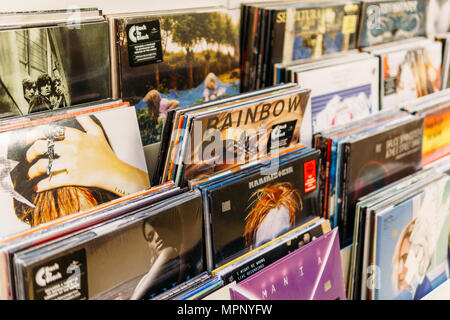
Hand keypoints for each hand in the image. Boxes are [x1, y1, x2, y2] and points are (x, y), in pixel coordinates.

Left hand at [26, 116, 149, 195]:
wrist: (115, 172)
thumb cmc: (106, 155)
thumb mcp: (98, 134)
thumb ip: (87, 122)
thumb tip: (79, 114)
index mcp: (76, 137)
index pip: (50, 131)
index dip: (35, 134)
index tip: (30, 140)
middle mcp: (72, 148)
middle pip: (42, 147)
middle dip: (31, 153)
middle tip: (29, 157)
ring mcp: (72, 163)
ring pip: (45, 165)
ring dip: (34, 170)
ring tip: (32, 173)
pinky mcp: (74, 177)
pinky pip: (54, 181)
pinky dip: (44, 184)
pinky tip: (40, 186)